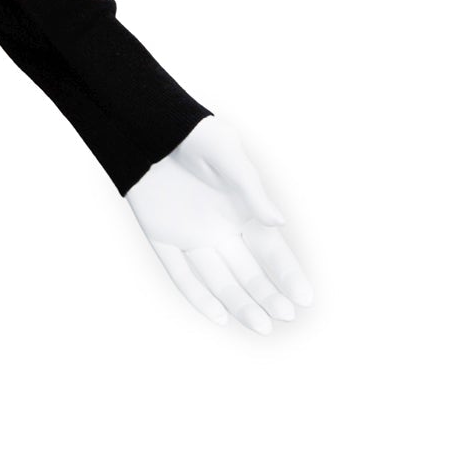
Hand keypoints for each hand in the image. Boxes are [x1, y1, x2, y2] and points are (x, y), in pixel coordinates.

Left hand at [126, 115, 314, 334]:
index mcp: (243, 209)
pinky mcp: (161, 237)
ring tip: (261, 325)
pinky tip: (218, 318)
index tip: (305, 299)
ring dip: (239, 302)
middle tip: (284, 317)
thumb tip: (279, 221)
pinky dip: (197, 296)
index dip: (288, 273)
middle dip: (267, 294)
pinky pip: (180, 273)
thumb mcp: (227, 154)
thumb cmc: (195, 134)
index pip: (271, 249)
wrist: (147, 125)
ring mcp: (191, 235)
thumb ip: (251, 189)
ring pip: (219, 278)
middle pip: (249, 270)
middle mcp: (221, 228)